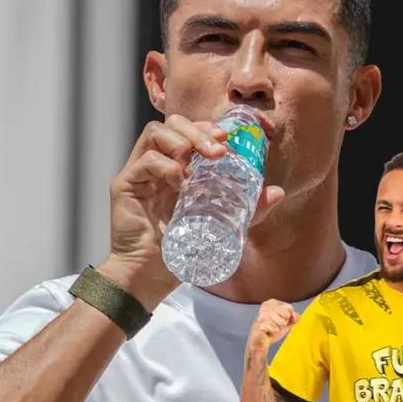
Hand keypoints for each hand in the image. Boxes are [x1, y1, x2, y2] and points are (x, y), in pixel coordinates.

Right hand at [103, 114, 284, 305]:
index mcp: (176, 168)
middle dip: (198, 130)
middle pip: (172, 124)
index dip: (206, 127)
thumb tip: (278, 192)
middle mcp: (155, 165)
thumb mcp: (220, 225)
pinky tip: (180, 184)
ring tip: (197, 163)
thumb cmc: (180, 251)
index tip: (226, 139)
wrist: (149, 277)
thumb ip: (247, 208)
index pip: (187, 131)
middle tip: (218, 150)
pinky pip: (144, 160)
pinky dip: (166, 166)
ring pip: (155, 133)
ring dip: (182, 141)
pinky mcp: (124, 184)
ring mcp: (139, 173)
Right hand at [248, 300, 298, 351]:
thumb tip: (296, 316)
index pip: (289, 308)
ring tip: (271, 330)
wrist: (260, 342)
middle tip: (274, 326)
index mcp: (272, 302)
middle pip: (286, 315)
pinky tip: (267, 333)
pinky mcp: (260, 324)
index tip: (280, 320)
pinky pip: (276, 329)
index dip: (288, 317)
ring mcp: (262, 314)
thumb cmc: (272, 329)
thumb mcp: (286, 322)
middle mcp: (266, 306)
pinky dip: (273, 333)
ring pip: (282, 323)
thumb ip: (294, 317)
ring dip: (278, 329)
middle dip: (283, 323)